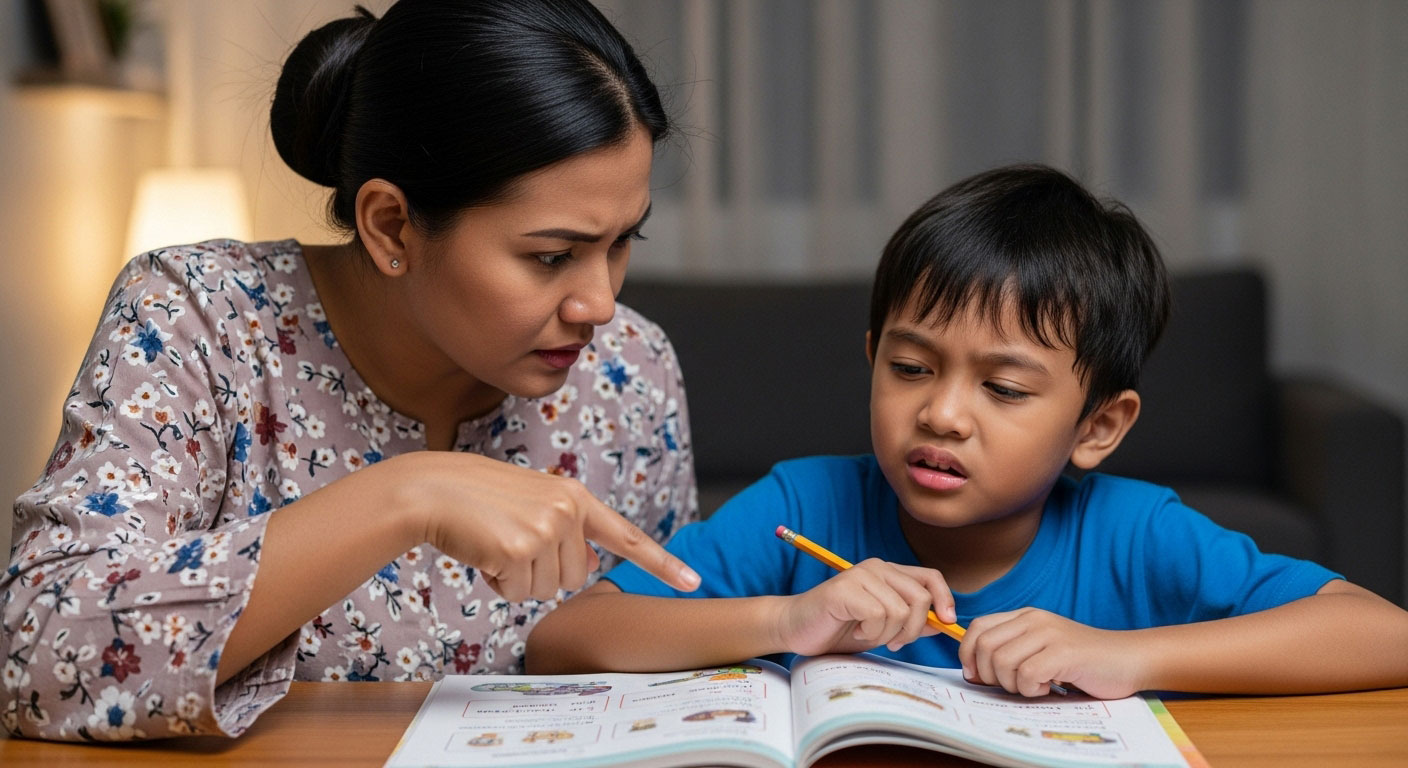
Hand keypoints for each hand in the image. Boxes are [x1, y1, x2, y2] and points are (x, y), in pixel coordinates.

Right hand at [391, 452, 698, 601]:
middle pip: (575, 578)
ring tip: (495, 543)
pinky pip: (517, 593)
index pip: (626, 537)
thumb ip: (566, 530)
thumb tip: (587, 570)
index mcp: (575, 498)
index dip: (661, 563)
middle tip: (510, 543)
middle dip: (541, 573)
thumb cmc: (478, 500)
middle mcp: (568, 511)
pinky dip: (497, 582)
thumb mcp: (533, 503)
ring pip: (546, 590)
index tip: (694, 583)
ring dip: (517, 579)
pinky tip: (483, 551)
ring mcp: (546, 529)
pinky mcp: (519, 549)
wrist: (434, 488)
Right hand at [775, 558, 954, 656]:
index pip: (930, 577)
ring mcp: (859, 576)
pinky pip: (878, 615)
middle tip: (894, 642)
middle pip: (920, 597)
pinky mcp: (844, 589)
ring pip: (900, 611)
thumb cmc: (838, 628)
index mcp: (887, 572)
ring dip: (887, 634)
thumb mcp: (883, 627)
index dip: (945, 599)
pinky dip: (871, 632)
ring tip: (868, 634)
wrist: (795, 628)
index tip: (947, 622)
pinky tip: (856, 630)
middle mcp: (876, 568)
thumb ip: (910, 621)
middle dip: (913, 629)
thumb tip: (943, 622)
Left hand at [959, 608, 1145, 697]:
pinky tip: (1049, 688)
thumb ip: (1011, 651)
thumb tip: (972, 673)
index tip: (977, 676)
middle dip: (989, 675)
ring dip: (1012, 684)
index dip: (968, 654)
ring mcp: (1049, 634)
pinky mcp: (1063, 652)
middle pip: (984, 646)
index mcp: (1025, 616)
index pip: (978, 627)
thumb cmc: (1083, 662)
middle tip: (1013, 686)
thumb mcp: (1041, 649)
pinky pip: (1026, 674)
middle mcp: (1033, 619)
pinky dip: (1031, 689)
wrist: (1128, 659)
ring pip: (1001, 661)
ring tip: (1035, 686)